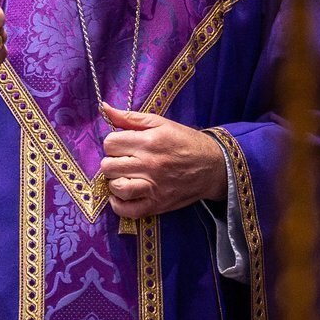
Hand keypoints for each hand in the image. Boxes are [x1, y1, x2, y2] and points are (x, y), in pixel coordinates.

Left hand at [97, 103, 226, 218]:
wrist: (214, 166)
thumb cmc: (185, 142)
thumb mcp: (160, 122)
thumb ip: (130, 117)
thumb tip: (104, 108)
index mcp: (149, 141)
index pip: (110, 143)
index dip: (112, 143)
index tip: (122, 146)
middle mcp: (150, 165)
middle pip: (109, 166)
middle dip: (112, 161)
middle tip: (123, 161)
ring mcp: (154, 187)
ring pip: (116, 187)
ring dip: (114, 182)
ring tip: (123, 177)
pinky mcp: (158, 204)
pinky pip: (128, 210)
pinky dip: (119, 205)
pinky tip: (121, 195)